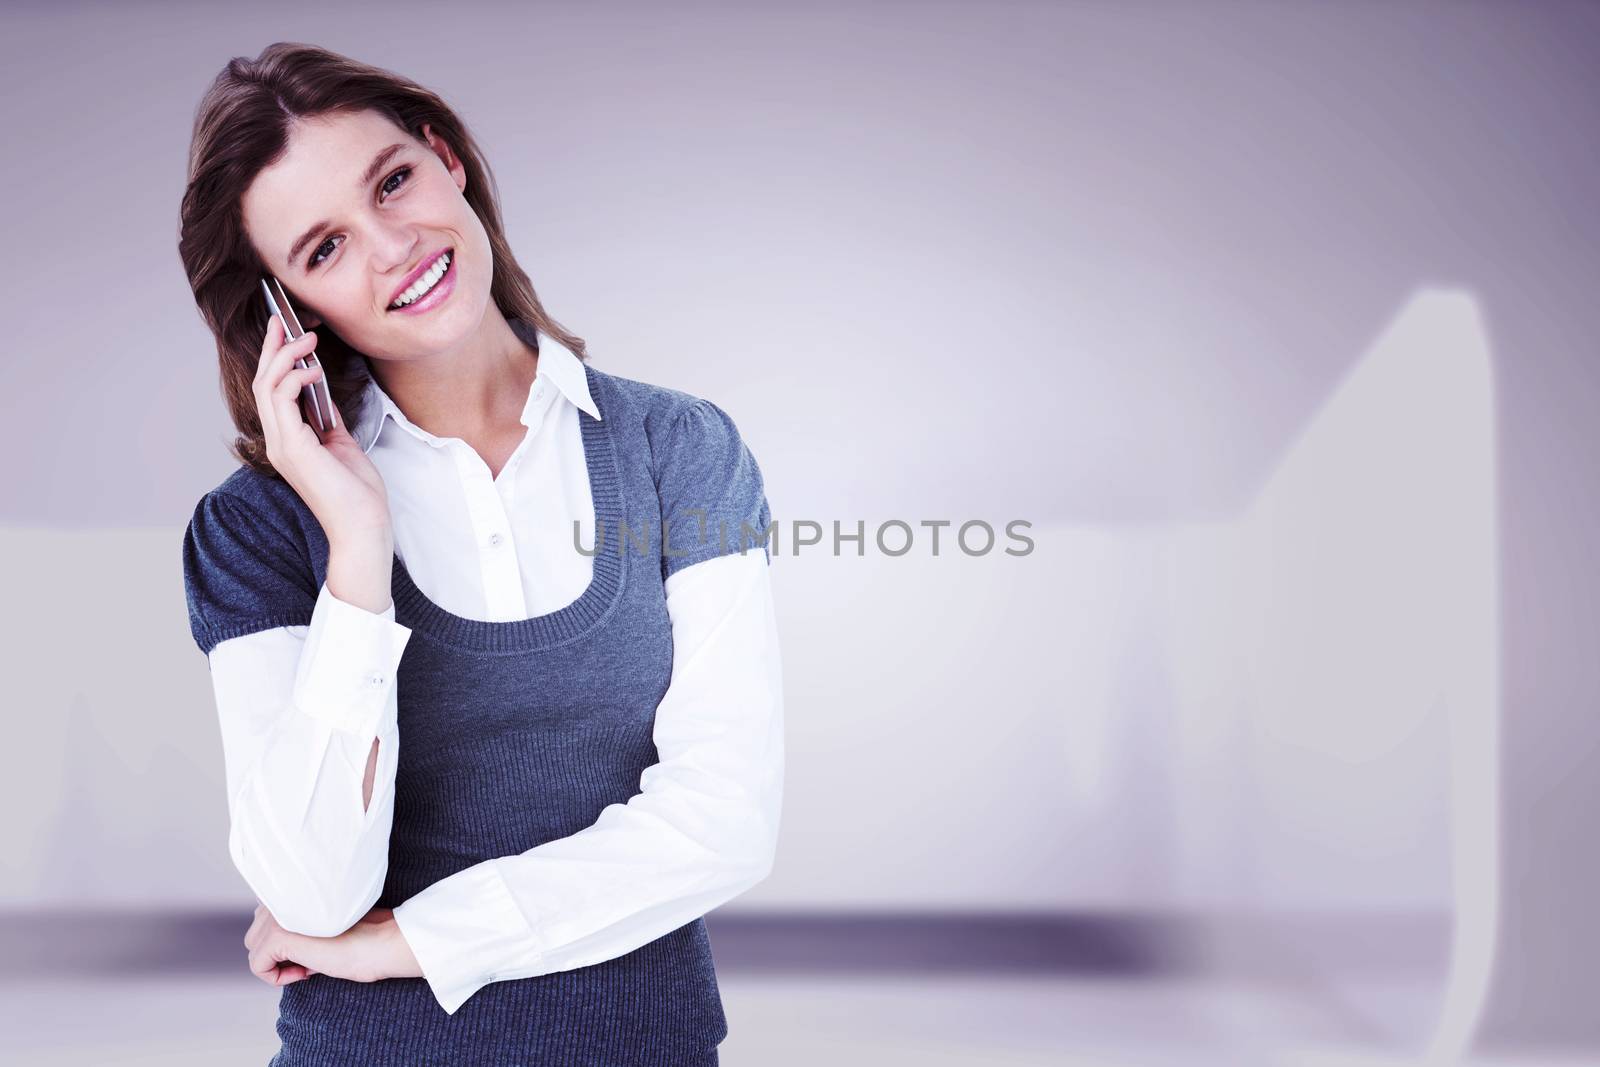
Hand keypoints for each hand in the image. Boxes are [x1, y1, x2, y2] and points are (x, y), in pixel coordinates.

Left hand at [244, 902, 423, 987]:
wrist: (381, 942)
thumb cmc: (362, 937)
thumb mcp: (324, 925)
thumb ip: (300, 924)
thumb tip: (278, 948)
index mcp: (295, 889)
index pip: (266, 918)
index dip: (286, 942)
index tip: (312, 950)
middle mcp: (283, 898)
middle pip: (256, 933)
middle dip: (277, 953)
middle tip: (310, 961)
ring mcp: (279, 916)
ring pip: (254, 948)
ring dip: (276, 964)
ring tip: (308, 966)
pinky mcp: (278, 936)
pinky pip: (257, 965)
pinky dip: (276, 977)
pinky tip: (305, 973)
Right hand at [253, 313, 392, 542]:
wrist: (363, 525)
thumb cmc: (357, 493)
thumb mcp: (342, 445)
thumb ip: (327, 419)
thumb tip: (322, 392)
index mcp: (288, 441)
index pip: (271, 392)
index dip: (275, 359)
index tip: (286, 332)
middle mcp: (277, 442)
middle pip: (262, 383)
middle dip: (271, 348)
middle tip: (283, 321)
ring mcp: (281, 445)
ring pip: (266, 387)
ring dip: (285, 356)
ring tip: (307, 338)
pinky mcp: (292, 448)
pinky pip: (281, 401)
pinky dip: (294, 378)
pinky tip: (311, 369)